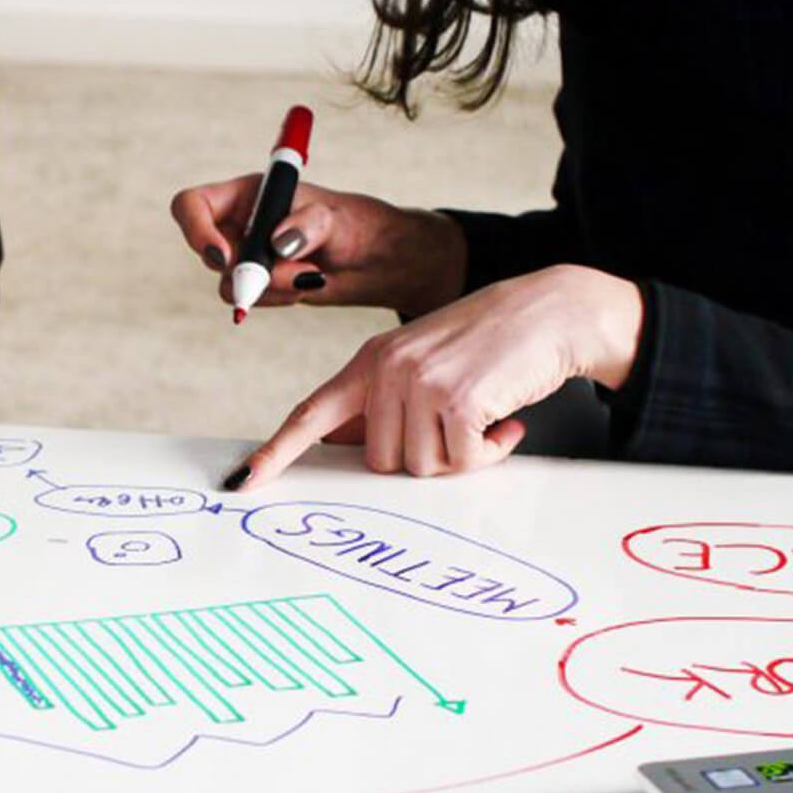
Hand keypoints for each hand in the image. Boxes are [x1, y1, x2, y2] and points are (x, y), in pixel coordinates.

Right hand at [170, 177, 466, 317]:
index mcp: (242, 195)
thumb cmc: (350, 224)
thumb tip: (280, 243)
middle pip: (206, 252)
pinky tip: (308, 284)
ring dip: (272, 287)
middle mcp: (236, 225)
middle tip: (292, 274)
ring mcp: (244, 257)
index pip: (191, 206)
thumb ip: (308, 224)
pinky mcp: (258, 284)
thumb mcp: (333, 218)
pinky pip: (251, 301)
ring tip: (312, 274)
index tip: (224, 257)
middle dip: (247, 271)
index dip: (196, 231)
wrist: (369, 259)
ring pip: (230, 284)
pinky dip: (279, 298)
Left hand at [223, 265, 643, 487]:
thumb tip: (349, 447)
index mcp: (371, 362)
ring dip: (461, 455)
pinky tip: (506, 421)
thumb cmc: (490, 343)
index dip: (276, 453)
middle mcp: (388, 370)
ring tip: (485, 417)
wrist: (550, 311)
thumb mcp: (424, 363)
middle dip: (424, 456)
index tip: (242, 482)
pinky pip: (463, 462)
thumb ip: (386, 402)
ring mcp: (421, 383)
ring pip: (421, 468)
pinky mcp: (459, 401)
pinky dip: (490, 453)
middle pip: (381, 462)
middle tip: (460, 425)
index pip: (311, 413)